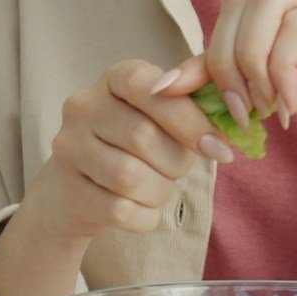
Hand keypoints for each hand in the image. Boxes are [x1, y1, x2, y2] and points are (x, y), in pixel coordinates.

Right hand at [12, 59, 228, 249]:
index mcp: (114, 78)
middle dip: (175, 162)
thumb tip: (227, 121)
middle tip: (177, 170)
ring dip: (159, 191)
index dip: (187, 118)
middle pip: (143, 137)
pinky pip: (121, 211)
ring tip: (157, 188)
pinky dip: (145, 217)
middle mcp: (83, 107)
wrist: (78, 189)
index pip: (148, 86)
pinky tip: (142, 209)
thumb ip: (196, 102)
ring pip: (129, 177)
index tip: (218, 147)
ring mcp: (68, 148)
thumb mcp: (162, 115)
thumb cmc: (135, 145)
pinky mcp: (68, 191)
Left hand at [171, 0, 296, 145]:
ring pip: (259, 4)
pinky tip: (291, 102)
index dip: (196, 54)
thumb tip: (207, 90)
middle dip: (220, 61)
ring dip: (247, 63)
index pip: (233, 17)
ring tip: (264, 109)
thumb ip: (267, 88)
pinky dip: (280, 66)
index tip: (165, 91)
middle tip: (237, 113)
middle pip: (235, 4)